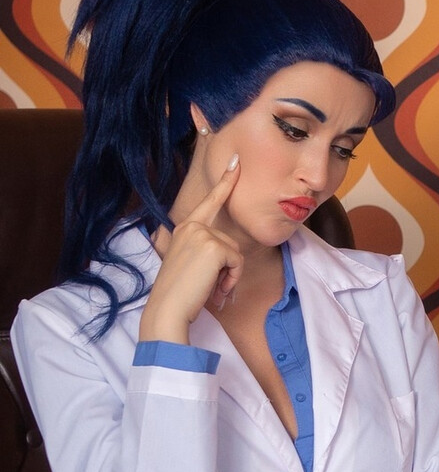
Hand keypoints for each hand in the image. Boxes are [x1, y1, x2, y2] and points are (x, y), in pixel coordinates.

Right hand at [141, 158, 241, 340]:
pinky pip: (238, 261)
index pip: (209, 202)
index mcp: (185, 228)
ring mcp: (202, 234)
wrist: (167, 309)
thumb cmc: (180, 293)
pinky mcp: (213, 246)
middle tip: (212, 285)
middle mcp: (192, 226)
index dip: (226, 182)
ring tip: (211, 287)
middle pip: (230, 241)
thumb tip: (229, 257)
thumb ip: (206, 251)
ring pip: (236, 252)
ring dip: (230, 275)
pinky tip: (216, 288)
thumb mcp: (191, 264)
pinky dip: (233, 279)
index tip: (237, 162)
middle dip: (229, 267)